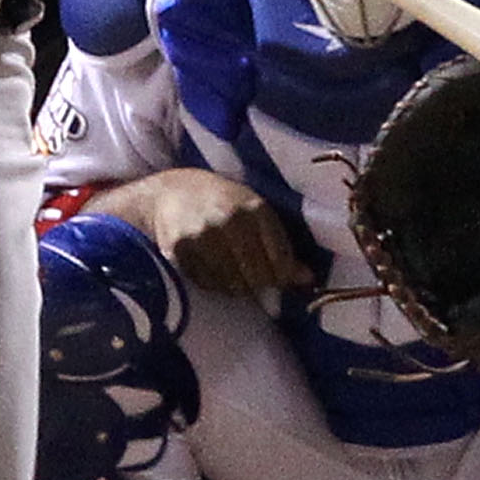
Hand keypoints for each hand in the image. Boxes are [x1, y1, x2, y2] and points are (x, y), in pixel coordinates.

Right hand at [89, 168, 311, 299]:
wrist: (172, 192)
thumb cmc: (222, 202)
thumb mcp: (255, 212)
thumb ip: (281, 245)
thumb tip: (308, 279)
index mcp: (255, 208)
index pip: (280, 260)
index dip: (283, 277)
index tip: (279, 279)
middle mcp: (230, 219)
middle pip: (257, 275)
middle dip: (260, 284)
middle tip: (256, 282)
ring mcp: (204, 235)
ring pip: (232, 284)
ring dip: (238, 287)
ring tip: (235, 276)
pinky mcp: (182, 249)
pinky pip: (207, 283)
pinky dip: (215, 285)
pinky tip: (215, 272)